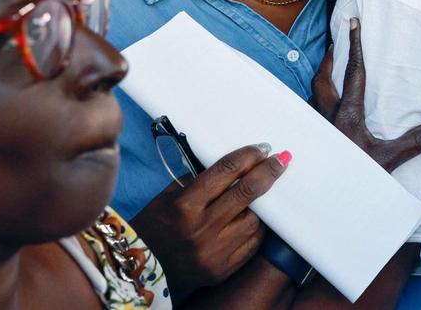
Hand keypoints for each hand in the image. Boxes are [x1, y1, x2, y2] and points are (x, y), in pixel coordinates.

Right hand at [130, 144, 288, 294]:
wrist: (141, 269)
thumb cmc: (155, 225)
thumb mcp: (170, 196)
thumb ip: (203, 182)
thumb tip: (240, 166)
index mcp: (184, 206)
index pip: (226, 171)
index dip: (248, 156)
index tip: (262, 149)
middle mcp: (201, 230)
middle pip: (247, 192)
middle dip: (268, 172)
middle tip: (279, 161)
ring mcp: (213, 253)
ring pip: (254, 220)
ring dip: (260, 205)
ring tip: (256, 197)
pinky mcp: (221, 270)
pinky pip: (251, 244)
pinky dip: (254, 229)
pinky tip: (252, 218)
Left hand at [312, 17, 420, 172]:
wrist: (324, 203)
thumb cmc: (355, 180)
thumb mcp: (388, 160)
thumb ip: (415, 141)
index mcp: (347, 114)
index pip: (354, 72)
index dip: (354, 45)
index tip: (353, 23)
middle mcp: (326, 116)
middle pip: (323, 78)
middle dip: (330, 58)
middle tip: (336, 42)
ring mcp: (313, 128)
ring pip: (312, 95)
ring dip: (321, 80)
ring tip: (329, 70)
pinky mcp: (308, 140)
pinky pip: (308, 112)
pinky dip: (316, 102)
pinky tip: (322, 109)